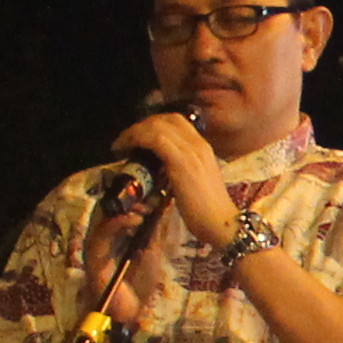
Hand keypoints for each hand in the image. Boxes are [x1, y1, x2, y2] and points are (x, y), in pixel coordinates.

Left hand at [114, 106, 241, 246]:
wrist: (220, 223)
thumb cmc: (208, 211)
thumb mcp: (195, 182)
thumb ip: (181, 170)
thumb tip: (161, 168)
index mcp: (203, 148)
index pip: (177, 121)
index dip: (153, 124)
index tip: (138, 137)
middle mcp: (198, 144)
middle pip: (165, 119)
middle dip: (141, 125)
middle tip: (127, 139)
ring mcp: (191, 151)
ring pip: (157, 126)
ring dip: (134, 132)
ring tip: (121, 145)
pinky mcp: (181, 162)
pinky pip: (155, 139)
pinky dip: (136, 140)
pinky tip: (125, 150)